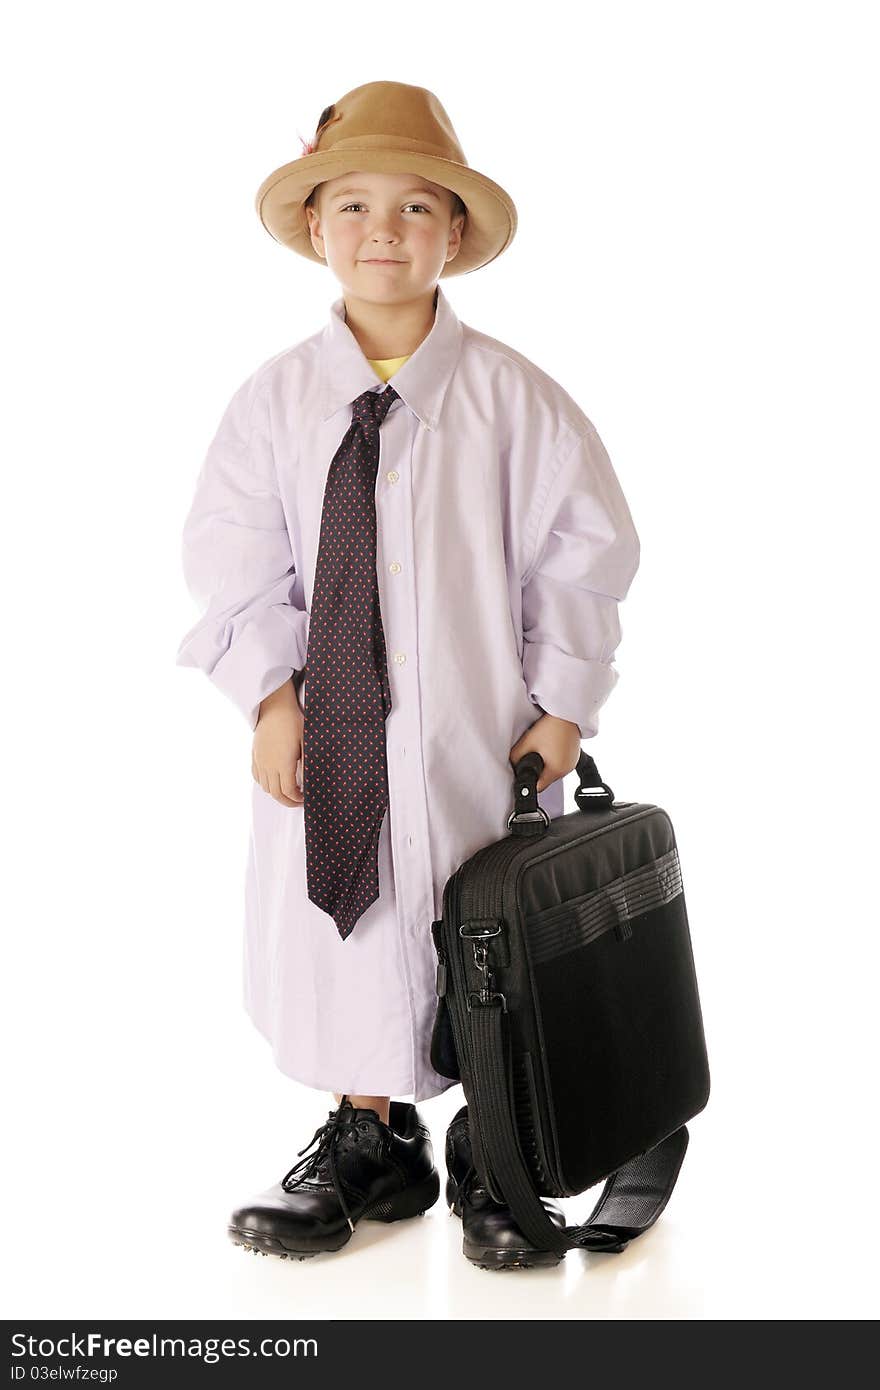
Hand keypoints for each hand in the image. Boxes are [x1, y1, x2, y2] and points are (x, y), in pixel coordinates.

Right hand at [253, 680, 303, 806]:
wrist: (275, 706)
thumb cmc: (293, 722)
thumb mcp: (306, 742)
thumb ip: (307, 763)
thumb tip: (310, 780)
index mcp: (283, 764)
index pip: (288, 791)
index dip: (296, 799)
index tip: (304, 798)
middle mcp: (269, 766)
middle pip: (275, 793)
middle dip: (287, 801)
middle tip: (297, 800)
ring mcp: (260, 761)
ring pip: (265, 787)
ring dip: (276, 793)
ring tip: (287, 790)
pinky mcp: (255, 755)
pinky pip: (256, 776)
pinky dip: (265, 783)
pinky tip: (273, 780)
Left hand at [509, 712, 581, 792]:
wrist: (565, 713)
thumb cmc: (550, 726)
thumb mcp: (526, 743)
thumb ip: (515, 759)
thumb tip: (511, 767)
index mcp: (556, 770)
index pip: (538, 788)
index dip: (528, 782)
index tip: (522, 775)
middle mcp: (566, 769)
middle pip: (546, 779)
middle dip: (536, 771)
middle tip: (531, 756)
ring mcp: (572, 762)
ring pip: (553, 770)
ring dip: (545, 763)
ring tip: (541, 748)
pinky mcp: (574, 754)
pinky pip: (560, 761)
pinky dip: (553, 757)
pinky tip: (549, 744)